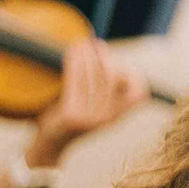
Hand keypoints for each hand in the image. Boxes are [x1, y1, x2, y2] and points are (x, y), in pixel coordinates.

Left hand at [28, 39, 144, 160]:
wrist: (50, 143)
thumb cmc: (72, 118)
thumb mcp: (94, 108)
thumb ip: (105, 91)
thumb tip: (109, 59)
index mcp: (116, 118)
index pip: (139, 95)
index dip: (135, 77)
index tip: (123, 63)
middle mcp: (106, 119)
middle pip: (113, 78)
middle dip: (105, 57)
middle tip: (96, 44)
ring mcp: (89, 118)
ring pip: (94, 76)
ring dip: (88, 55)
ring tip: (82, 43)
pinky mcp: (72, 115)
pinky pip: (76, 80)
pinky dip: (75, 61)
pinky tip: (72, 51)